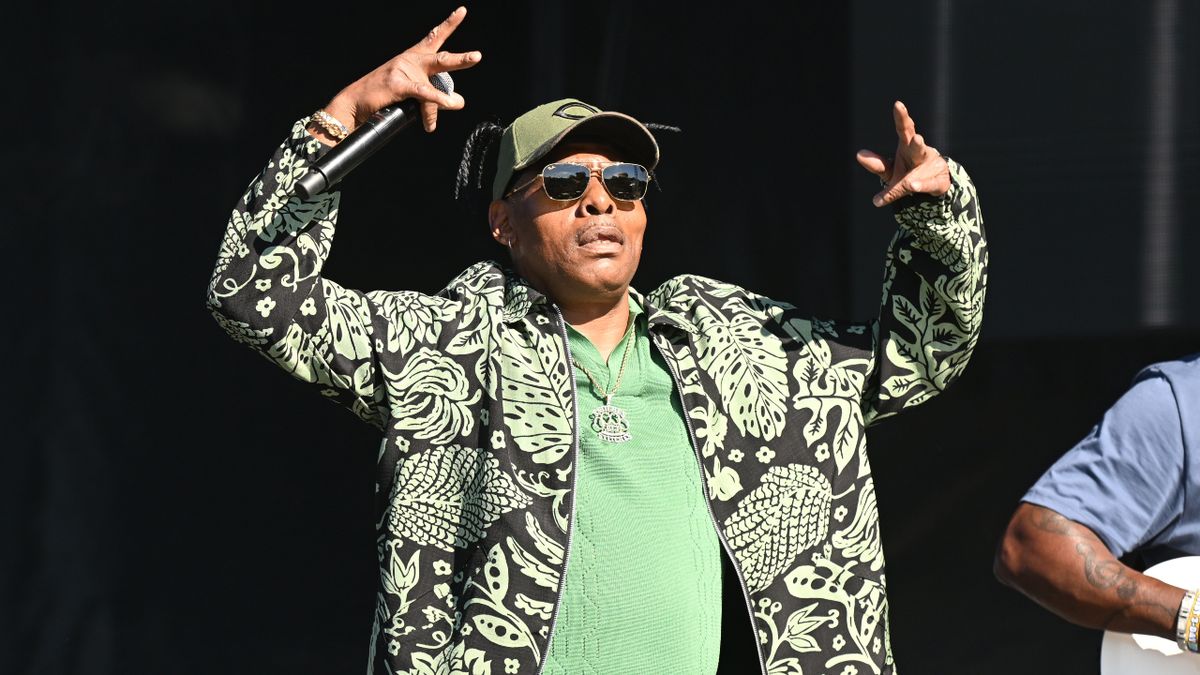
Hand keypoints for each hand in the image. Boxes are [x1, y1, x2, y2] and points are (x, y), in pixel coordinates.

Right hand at [320, 6, 481, 137]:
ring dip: (446, 94)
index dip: (448, 24)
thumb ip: (430, 100)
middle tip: (477, 57)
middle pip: (440, 58)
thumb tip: (451, 108)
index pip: (434, 37)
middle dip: (460, 59)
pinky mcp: (399, 84)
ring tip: (458, 103)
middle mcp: (410, 60)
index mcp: (413, 58)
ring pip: (433, 81)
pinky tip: (450, 103)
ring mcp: (404, 71)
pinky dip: (437, 99)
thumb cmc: (381, 97)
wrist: (354, 102)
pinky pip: (423, 92)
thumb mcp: (409, 96)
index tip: (461, 11)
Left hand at [856, 101, 949, 206]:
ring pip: (925, 160)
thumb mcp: (890, 173)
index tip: (898, 104)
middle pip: (916, 143)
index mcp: (907, 146)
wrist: (930, 188)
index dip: (901, 117)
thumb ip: (877, 165)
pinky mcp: (939, 182)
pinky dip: (923, 185)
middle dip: (915, 139)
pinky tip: (914, 186)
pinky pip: (931, 184)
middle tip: (915, 136)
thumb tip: (859, 154)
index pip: (903, 129)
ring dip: (920, 152)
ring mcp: (931, 165)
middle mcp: (920, 152)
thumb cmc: (908, 175)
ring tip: (917, 143)